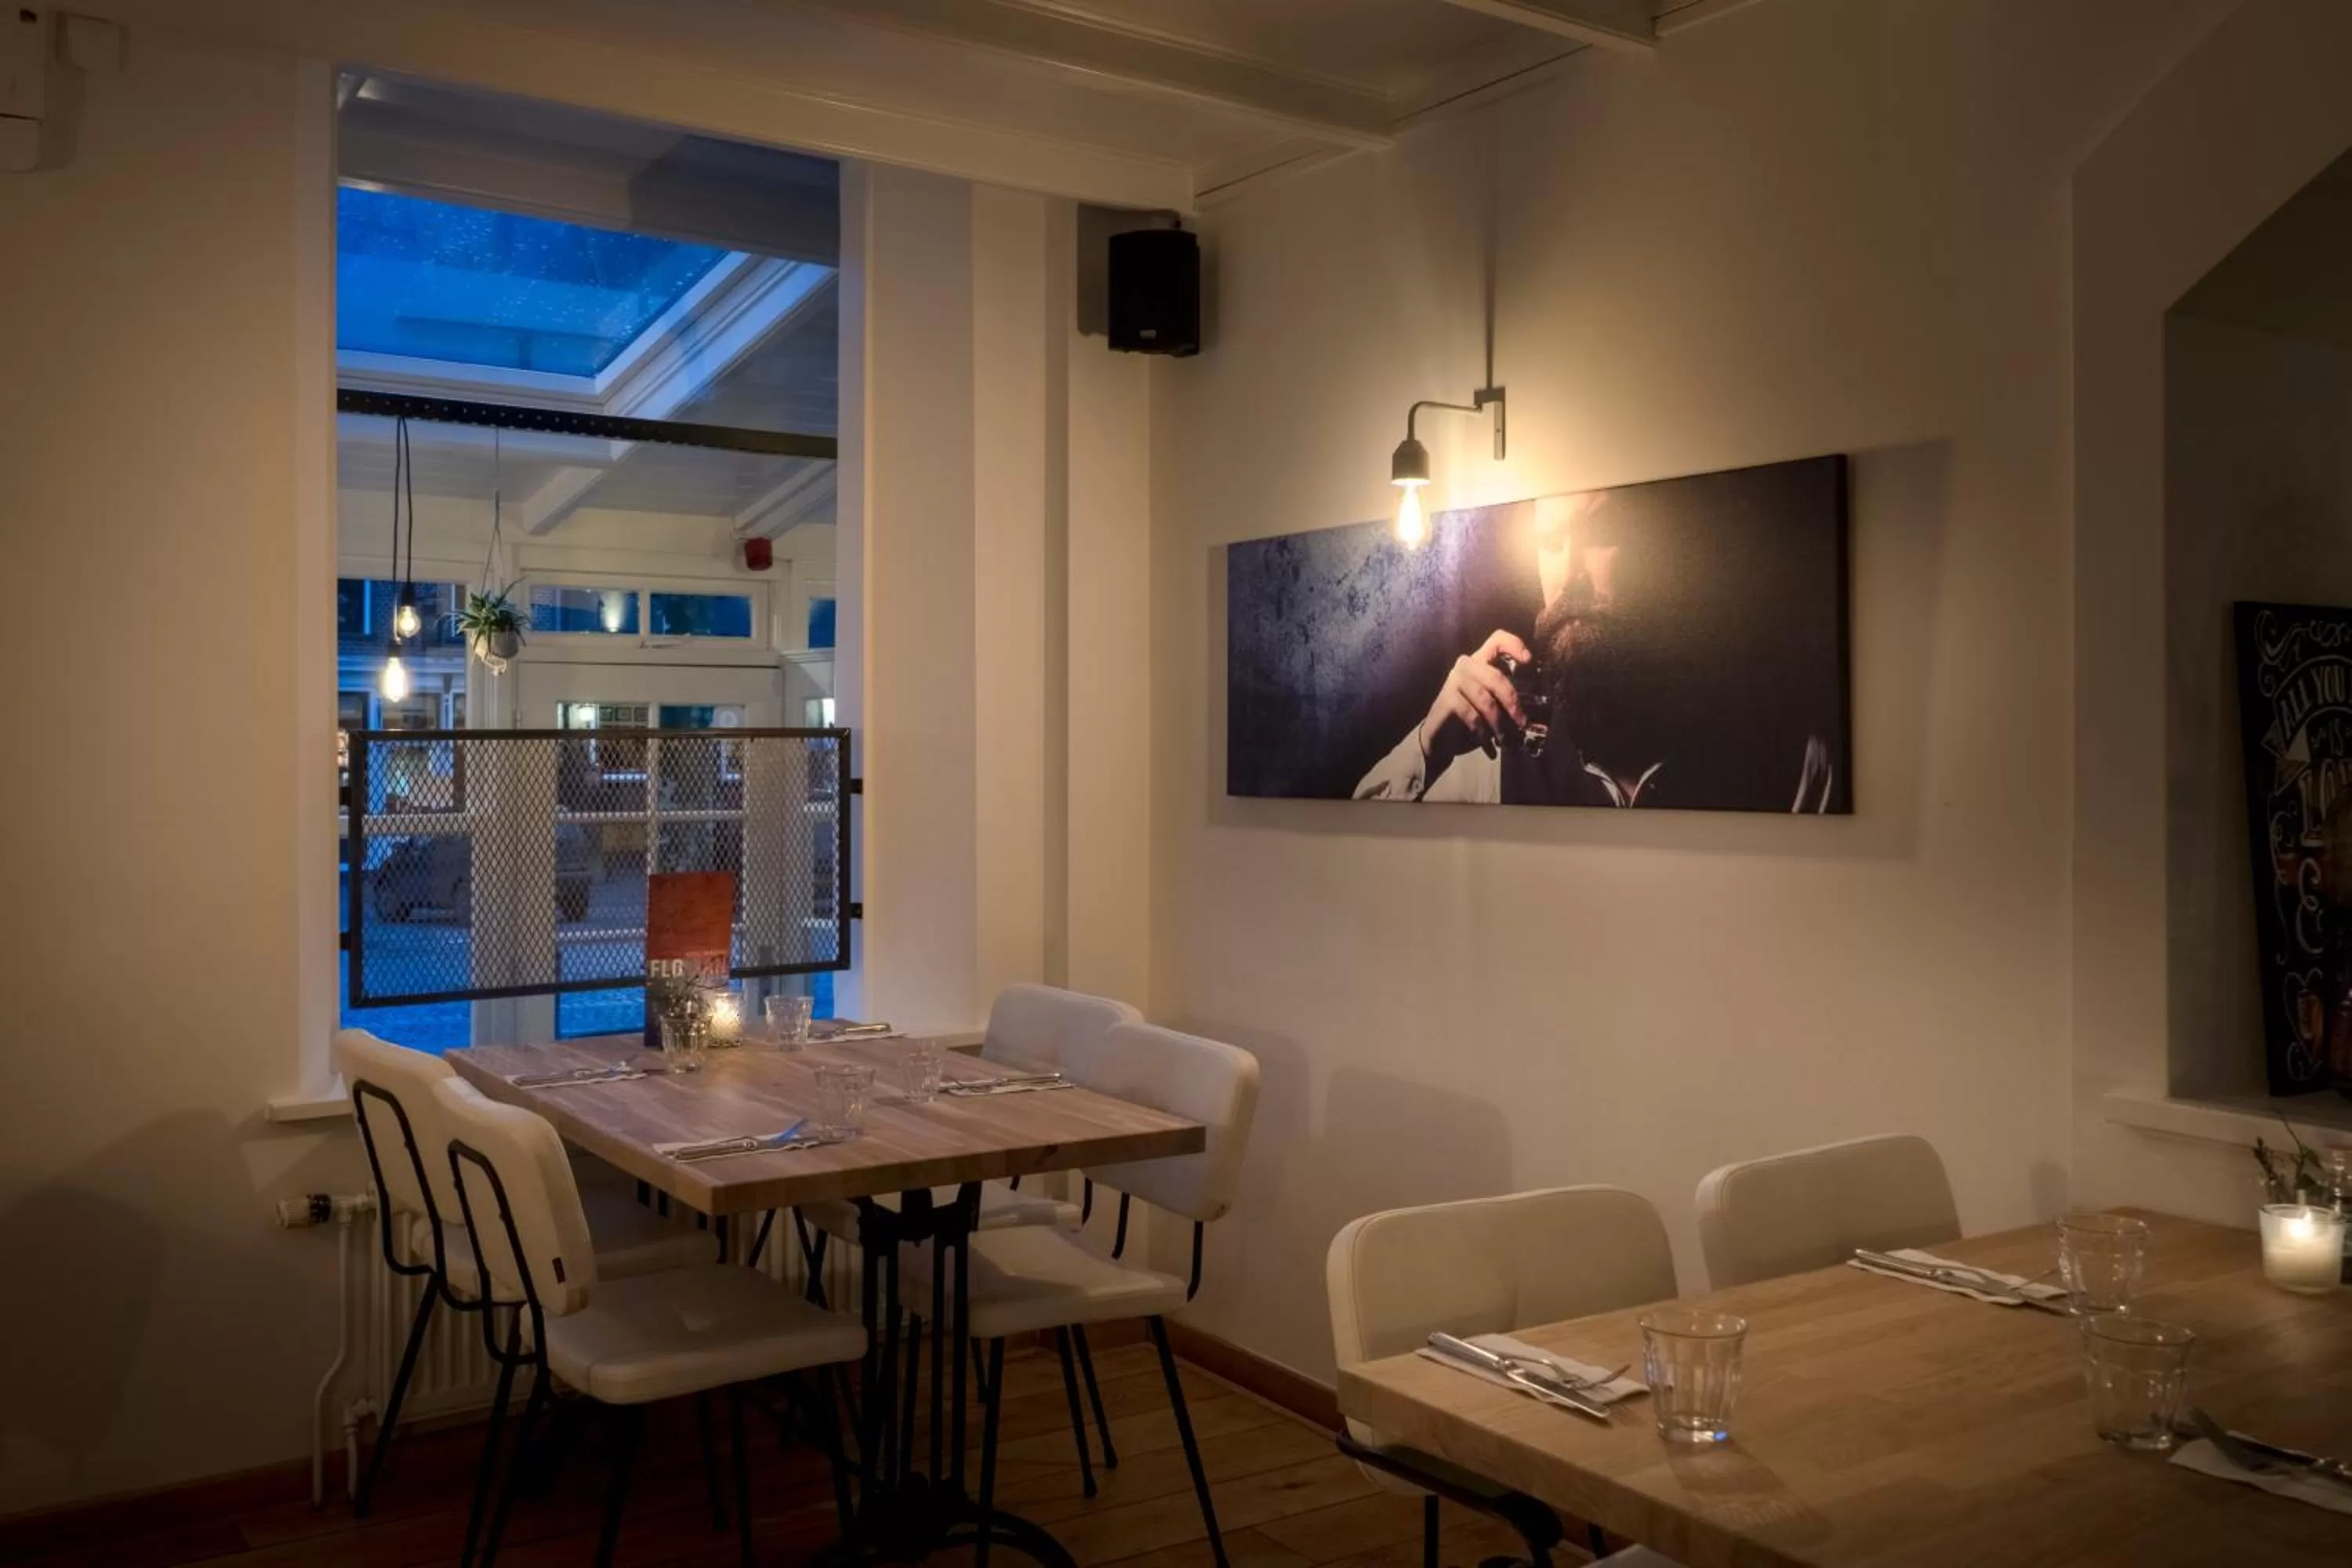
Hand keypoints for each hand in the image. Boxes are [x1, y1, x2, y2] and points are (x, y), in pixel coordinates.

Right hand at [1417, 630, 1532, 764]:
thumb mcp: (1492, 705)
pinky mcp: (1447, 699)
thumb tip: (1533, 710)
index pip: (1497, 640)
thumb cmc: (1471, 719)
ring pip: (1485, 700)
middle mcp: (1466, 666)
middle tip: (1522, 723)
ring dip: (1499, 724)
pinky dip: (1483, 733)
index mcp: (1481, 661)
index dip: (1514, 645)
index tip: (1528, 661)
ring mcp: (1454, 681)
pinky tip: (1489, 746)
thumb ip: (1506, 699)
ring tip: (1505, 740)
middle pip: (1496, 676)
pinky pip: (1472, 715)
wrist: (1440, 738)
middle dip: (1512, 703)